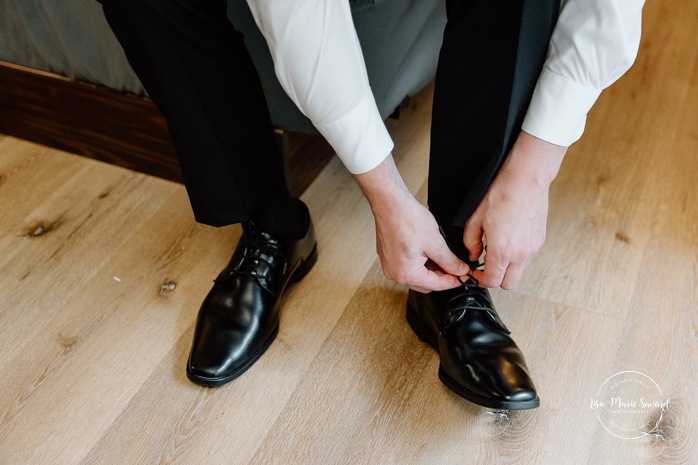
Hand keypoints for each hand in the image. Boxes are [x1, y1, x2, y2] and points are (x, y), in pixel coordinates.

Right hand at [354, 156, 469, 292]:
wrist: (390, 204)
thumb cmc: (407, 219)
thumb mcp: (436, 243)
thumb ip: (450, 262)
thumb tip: (460, 271)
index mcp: (406, 274)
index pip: (436, 285)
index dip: (454, 281)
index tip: (463, 276)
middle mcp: (395, 274)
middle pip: (426, 284)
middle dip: (441, 276)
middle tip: (455, 265)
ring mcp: (390, 266)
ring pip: (417, 276)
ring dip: (430, 269)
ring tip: (440, 255)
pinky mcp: (388, 258)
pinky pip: (407, 267)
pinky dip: (419, 263)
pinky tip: (427, 251)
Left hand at [464, 132, 566, 288]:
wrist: (527, 179)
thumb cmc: (502, 194)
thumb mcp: (475, 218)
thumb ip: (471, 241)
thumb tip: (473, 254)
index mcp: (502, 250)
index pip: (492, 281)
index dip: (480, 280)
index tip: (475, 272)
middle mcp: (521, 254)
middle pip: (508, 284)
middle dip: (495, 279)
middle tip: (486, 267)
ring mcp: (533, 248)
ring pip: (519, 272)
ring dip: (507, 269)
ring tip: (497, 252)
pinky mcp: (540, 241)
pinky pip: (527, 259)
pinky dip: (517, 257)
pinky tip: (509, 242)